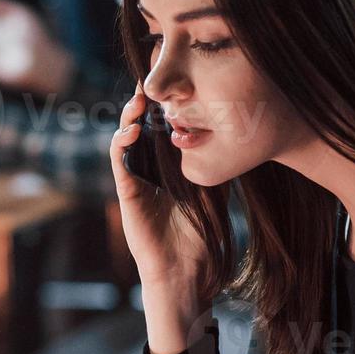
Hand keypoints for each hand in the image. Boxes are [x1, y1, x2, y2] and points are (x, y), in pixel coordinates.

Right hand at [109, 84, 208, 286]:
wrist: (184, 271)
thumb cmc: (200, 239)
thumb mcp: (214, 194)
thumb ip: (215, 168)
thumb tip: (235, 140)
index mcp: (168, 172)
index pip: (162, 133)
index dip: (164, 110)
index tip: (174, 87)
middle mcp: (149, 174)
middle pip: (142, 131)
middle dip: (143, 106)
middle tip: (150, 82)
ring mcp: (136, 183)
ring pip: (126, 141)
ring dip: (129, 118)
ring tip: (139, 100)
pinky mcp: (127, 194)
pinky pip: (119, 162)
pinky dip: (121, 143)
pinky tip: (131, 129)